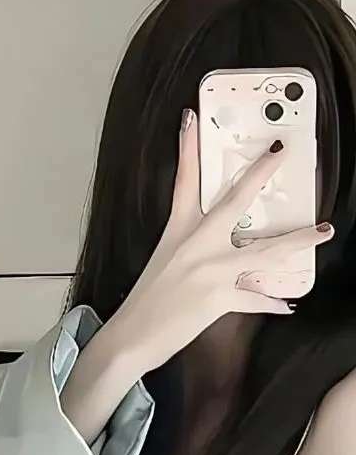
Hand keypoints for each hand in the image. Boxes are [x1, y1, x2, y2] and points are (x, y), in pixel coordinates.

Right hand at [110, 106, 334, 374]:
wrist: (131, 337)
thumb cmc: (147, 304)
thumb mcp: (164, 263)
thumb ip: (192, 251)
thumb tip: (222, 248)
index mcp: (178, 231)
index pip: (184, 181)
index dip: (188, 148)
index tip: (191, 117)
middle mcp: (196, 244)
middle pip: (235, 202)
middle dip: (259, 175)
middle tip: (280, 151)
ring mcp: (210, 269)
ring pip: (264, 251)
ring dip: (297, 241)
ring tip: (322, 231)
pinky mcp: (218, 297)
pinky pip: (254, 298)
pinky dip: (270, 302)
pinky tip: (286, 304)